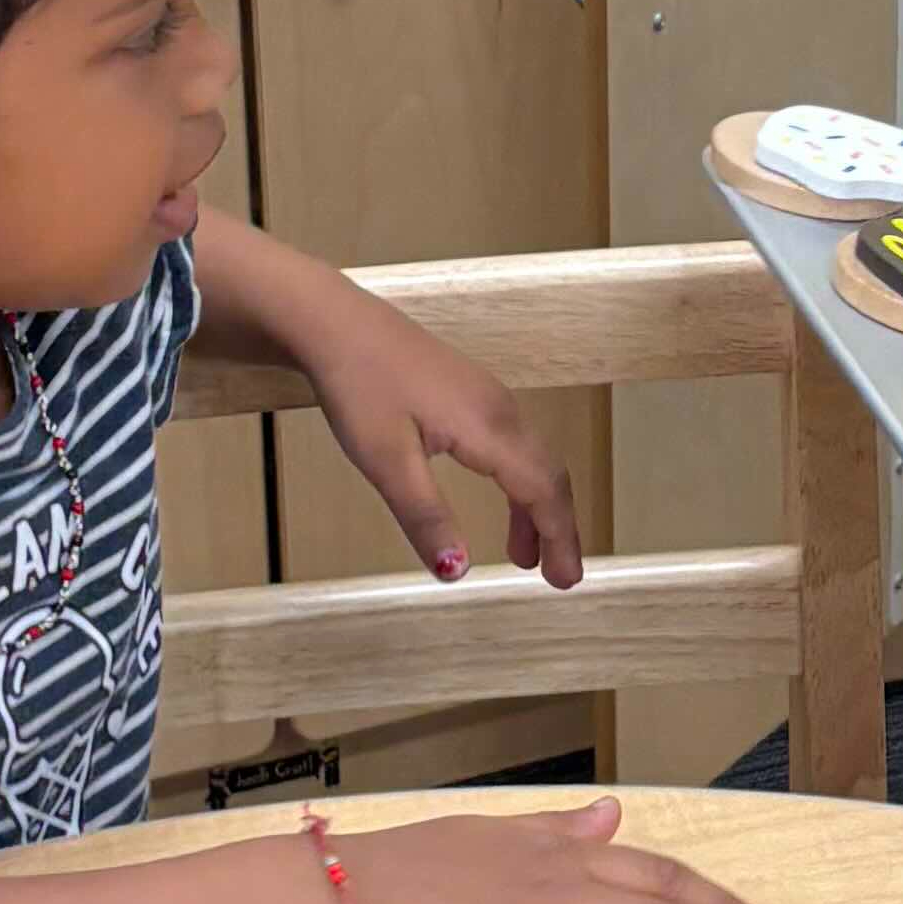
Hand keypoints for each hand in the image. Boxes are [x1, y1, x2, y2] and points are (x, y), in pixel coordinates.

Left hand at [306, 297, 585, 586]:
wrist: (335, 321)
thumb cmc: (359, 387)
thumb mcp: (386, 462)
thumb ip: (425, 517)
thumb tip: (457, 574)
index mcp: (488, 428)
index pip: (542, 490)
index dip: (559, 538)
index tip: (568, 581)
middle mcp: (501, 409)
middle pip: (549, 474)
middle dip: (559, 528)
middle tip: (559, 577)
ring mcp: (489, 395)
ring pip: (533, 458)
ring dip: (537, 507)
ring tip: (523, 555)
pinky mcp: (470, 391)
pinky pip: (514, 444)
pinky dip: (518, 482)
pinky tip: (499, 500)